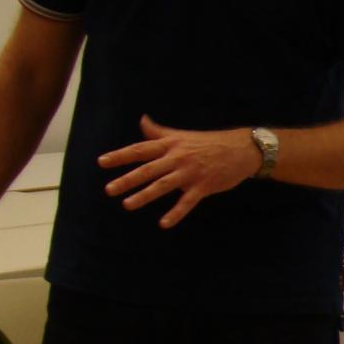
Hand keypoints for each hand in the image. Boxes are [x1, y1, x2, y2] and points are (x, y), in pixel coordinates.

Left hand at [98, 115, 262, 228]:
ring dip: (144, 196)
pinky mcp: (203, 187)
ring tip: (127, 205)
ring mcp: (190, 173)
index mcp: (170, 145)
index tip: (102, 162)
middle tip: (109, 189)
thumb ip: (159, 131)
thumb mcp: (182, 135)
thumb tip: (142, 120)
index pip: (140, 150)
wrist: (241, 149)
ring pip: (163, 185)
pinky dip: (175, 213)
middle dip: (127, 179)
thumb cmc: (210, 142)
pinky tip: (164, 224)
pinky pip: (187, 202)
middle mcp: (177, 158)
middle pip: (148, 169)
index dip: (120, 156)